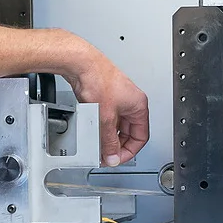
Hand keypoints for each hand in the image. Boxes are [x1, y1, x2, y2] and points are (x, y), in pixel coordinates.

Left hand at [64, 38, 149, 164]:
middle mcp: (131, 102)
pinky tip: (94, 131)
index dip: (129, 151)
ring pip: (118, 126)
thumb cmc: (98, 80)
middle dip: (118, 145)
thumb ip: (109, 141)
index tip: (117, 158)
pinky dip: (102, 127)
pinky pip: (109, 118)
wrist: (81, 64)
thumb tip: (112, 156)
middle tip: (107, 154)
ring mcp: (119, 99)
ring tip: (99, 143)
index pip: (141, 137)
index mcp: (139, 105)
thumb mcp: (106, 119)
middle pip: (129, 132)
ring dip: (109, 136)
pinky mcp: (106, 97)